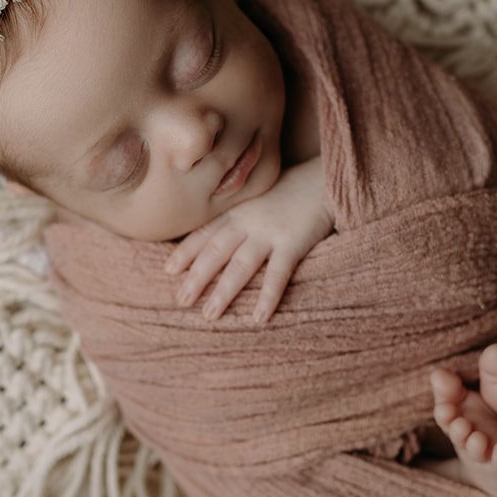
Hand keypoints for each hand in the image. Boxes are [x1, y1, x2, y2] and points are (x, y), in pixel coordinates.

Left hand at [163, 156, 332, 321]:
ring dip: (223, 292)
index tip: (168, 270)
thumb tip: (224, 238)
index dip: (186, 252)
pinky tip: (259, 318)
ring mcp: (270, 231)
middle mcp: (249, 221)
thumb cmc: (295, 190)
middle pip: (216, 251)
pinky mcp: (294, 242)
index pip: (206, 233)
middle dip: (196, 276)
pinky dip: (267, 296)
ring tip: (210, 315)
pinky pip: (278, 274)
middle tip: (180, 300)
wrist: (328, 178)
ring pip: (240, 265)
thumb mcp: (261, 197)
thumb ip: (242, 215)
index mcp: (239, 210)